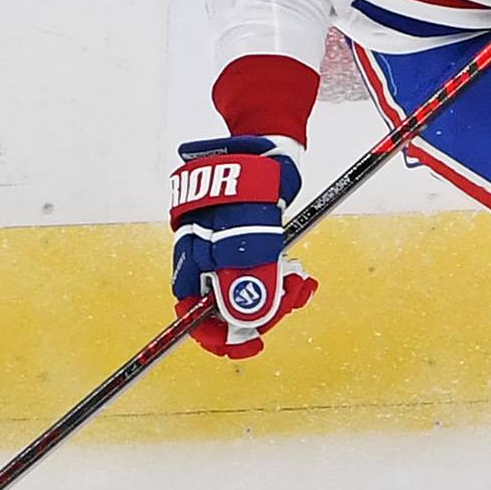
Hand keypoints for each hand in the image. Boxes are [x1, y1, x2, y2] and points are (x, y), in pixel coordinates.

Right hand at [170, 135, 317, 359]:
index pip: (191, 306)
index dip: (212, 332)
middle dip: (258, 311)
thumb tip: (244, 321)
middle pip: (224, 304)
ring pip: (249, 290)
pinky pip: (264, 274)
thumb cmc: (256, 180)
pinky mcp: (252, 244)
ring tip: (300, 284)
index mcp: (193, 250)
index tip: (244, 345)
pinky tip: (299, 279)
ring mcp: (229, 249)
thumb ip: (249, 273)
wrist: (268, 144)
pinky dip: (282, 279)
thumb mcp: (255, 228)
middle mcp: (206, 254)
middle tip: (291, 300)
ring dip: (276, 295)